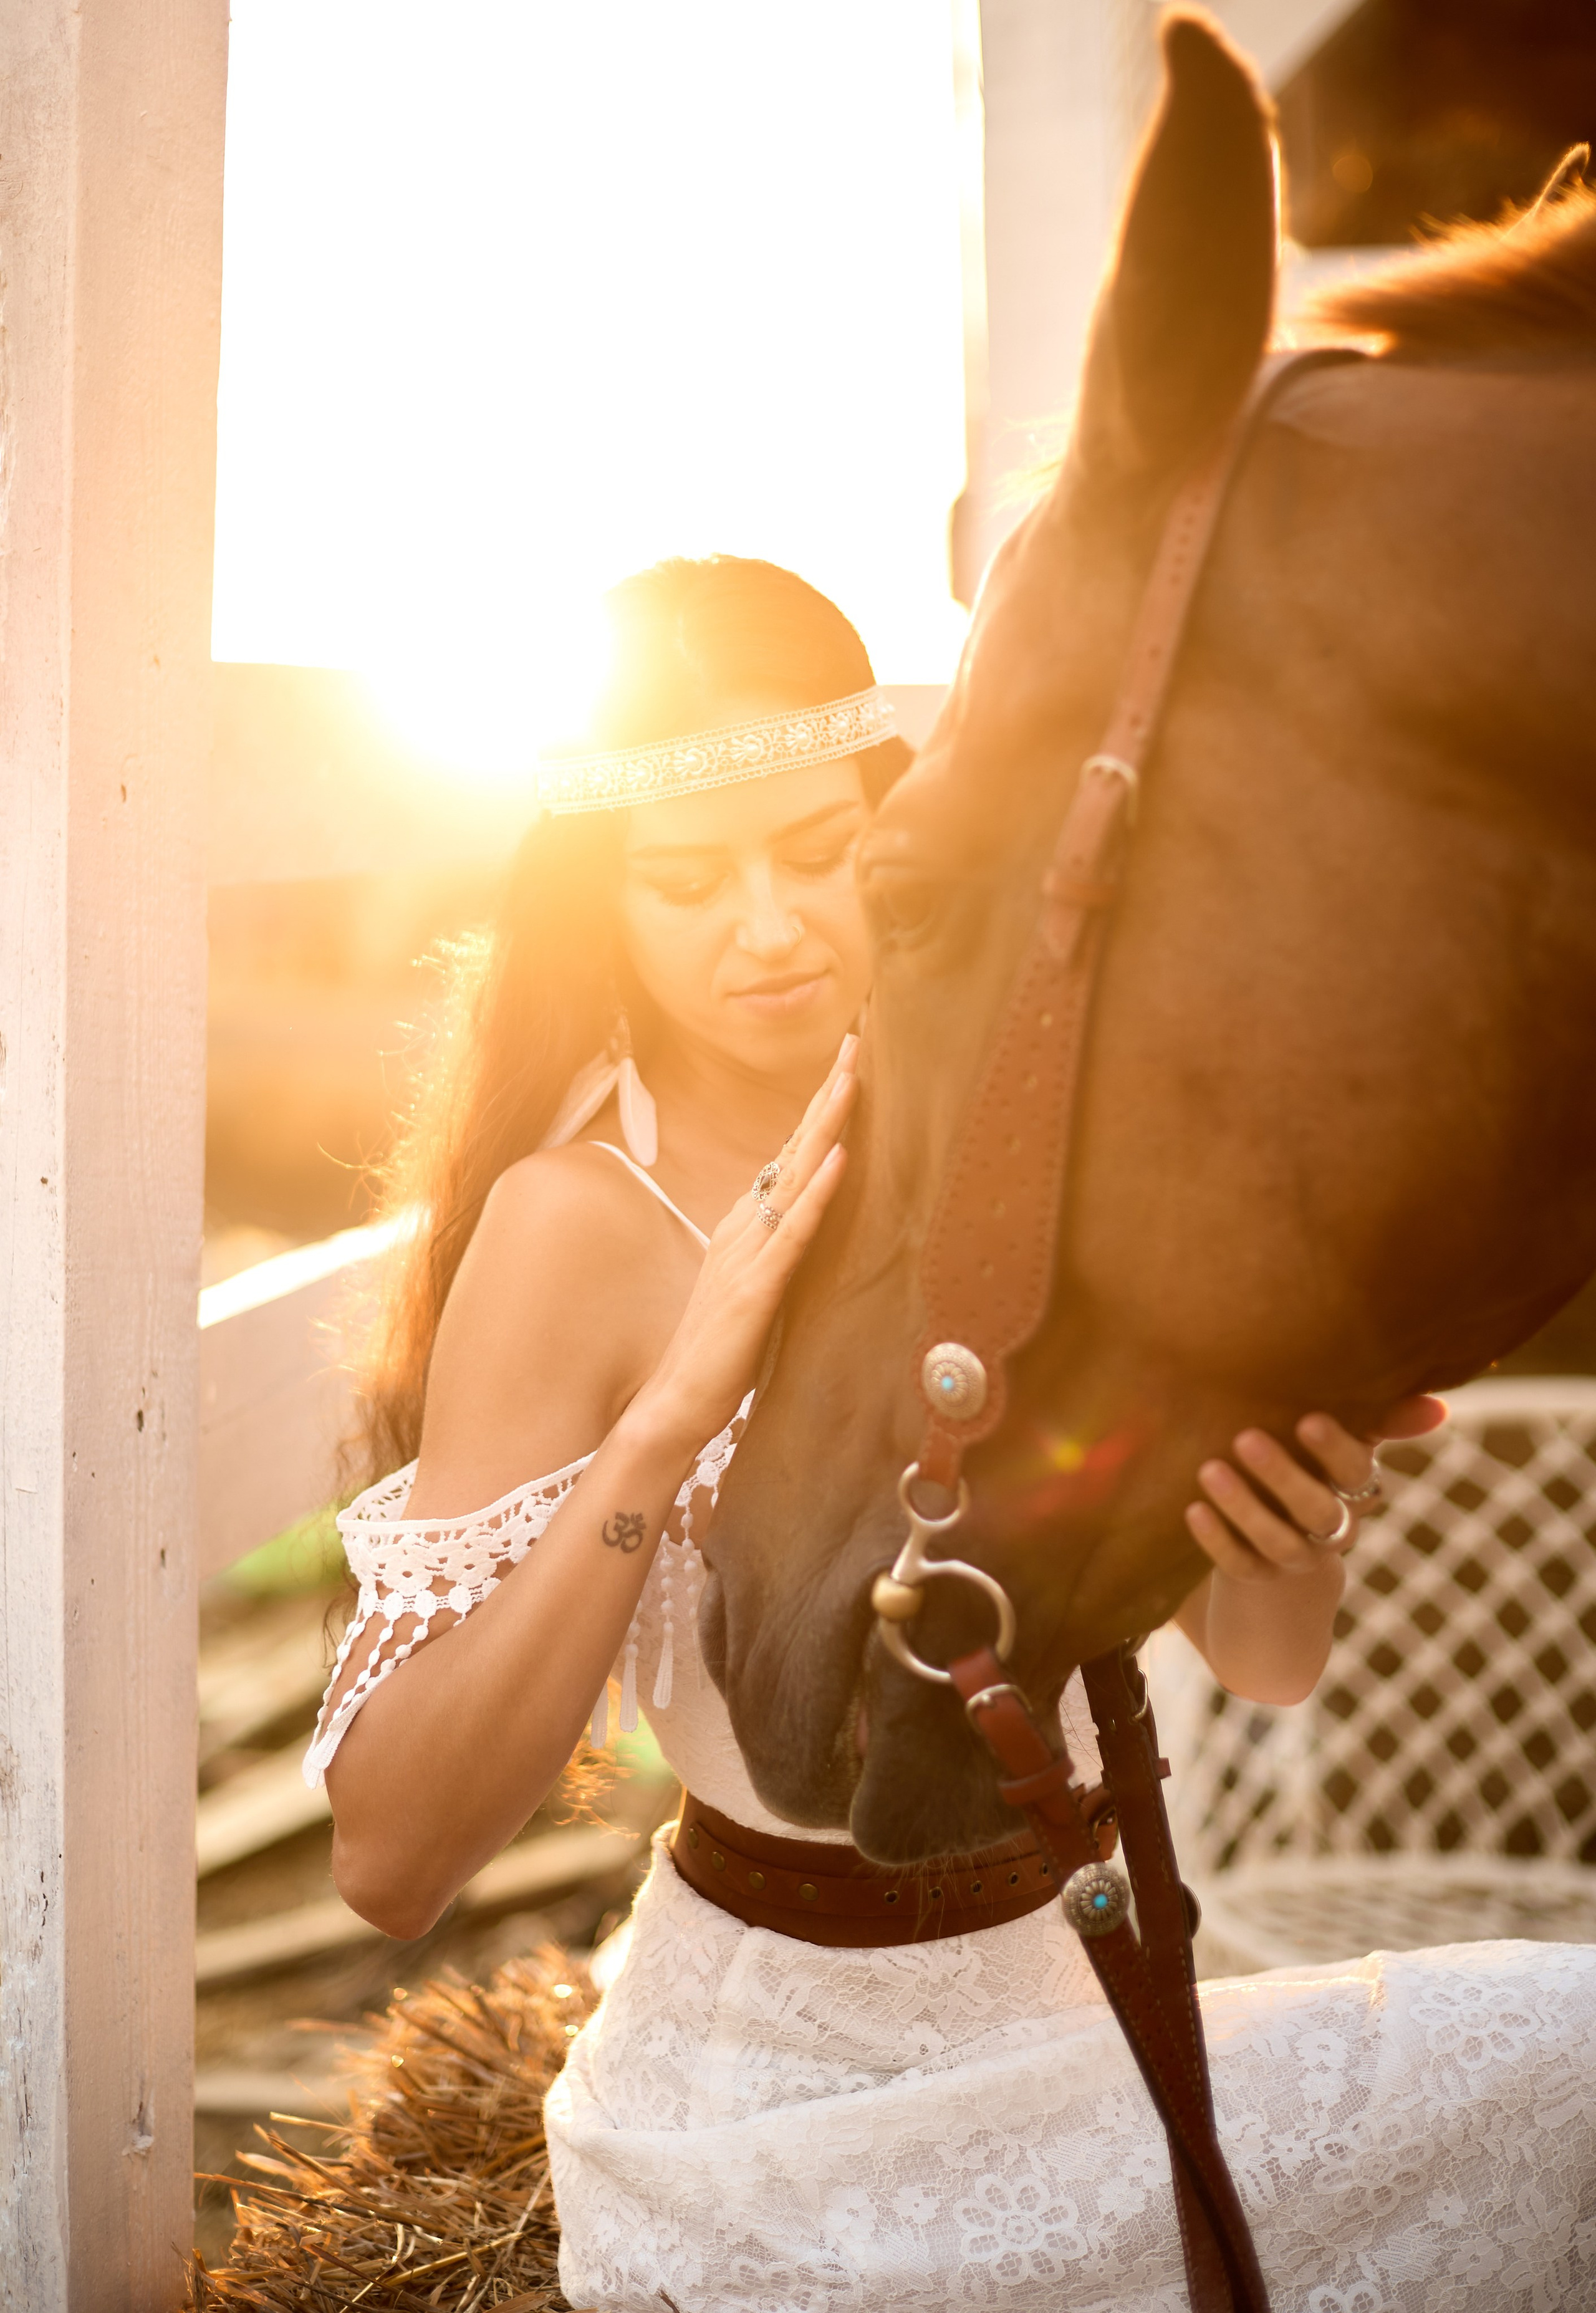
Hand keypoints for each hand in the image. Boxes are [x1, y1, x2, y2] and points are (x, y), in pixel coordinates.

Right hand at [626, 1037, 858, 1463]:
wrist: (675, 1403)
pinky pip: (794, 1232)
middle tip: (857, 1041)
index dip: (820, 1111)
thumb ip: (776, 1253)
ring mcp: (749, 1254)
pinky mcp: (757, 1288)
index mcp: (747, 1228)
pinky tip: (838, 1159)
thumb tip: (804, 1226)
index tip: (849, 1066)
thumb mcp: (755, 1288)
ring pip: (794, 1175)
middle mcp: (745, 1228)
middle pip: (793, 1148)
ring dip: (826, 1124)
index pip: (790, 1156)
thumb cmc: (720, 1353)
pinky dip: (817, 1192)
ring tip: (852, 1077)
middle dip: (827, 1094)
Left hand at [1185, 1395, 1445, 1584]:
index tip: (1307, 1419)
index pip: (1357, 1474)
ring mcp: (1293, 1558)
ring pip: (1278, 1543)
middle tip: (1245, 1437)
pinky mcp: (1255, 1577)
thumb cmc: (1307, 1468)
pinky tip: (1191, 1511)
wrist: (1276, 1550)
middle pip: (1318, 1511)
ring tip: (1208, 1470)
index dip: (1336, 1450)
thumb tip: (1439, 1407)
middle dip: (1284, 1476)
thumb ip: (1379, 1421)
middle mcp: (1330, 1530)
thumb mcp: (1336, 1446)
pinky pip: (1240, 1566)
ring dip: (1244, 1507)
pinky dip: (1216, 1540)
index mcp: (1354, 1492)